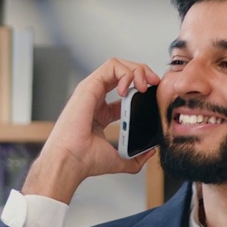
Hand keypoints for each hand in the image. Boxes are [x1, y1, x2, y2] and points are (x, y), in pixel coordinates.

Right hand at [22, 59, 160, 202]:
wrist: (72, 162)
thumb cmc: (86, 160)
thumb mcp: (119, 158)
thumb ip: (136, 157)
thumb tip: (150, 152)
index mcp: (101, 113)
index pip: (124, 91)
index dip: (141, 89)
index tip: (154, 96)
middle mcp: (95, 99)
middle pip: (122, 73)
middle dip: (142, 73)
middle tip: (154, 83)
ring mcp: (91, 91)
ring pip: (117, 65)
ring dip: (136, 70)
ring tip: (143, 85)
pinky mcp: (89, 86)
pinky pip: (111, 66)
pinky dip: (126, 72)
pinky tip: (129, 88)